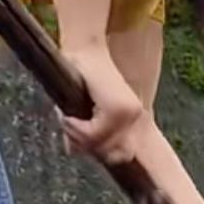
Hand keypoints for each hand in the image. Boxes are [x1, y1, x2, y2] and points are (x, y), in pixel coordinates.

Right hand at [59, 39, 146, 163]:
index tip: (75, 139)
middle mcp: (135, 117)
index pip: (120, 155)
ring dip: (79, 138)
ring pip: (101, 145)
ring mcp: (128, 113)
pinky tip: (69, 116)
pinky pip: (94, 134)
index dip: (93, 151)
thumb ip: (85, 134)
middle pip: (113, 155)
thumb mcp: (85, 110)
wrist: (84, 48)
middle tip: (71, 131)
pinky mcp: (116, 107)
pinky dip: (76, 129)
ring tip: (68, 121)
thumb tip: (74, 152)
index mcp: (133, 120)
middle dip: (88, 148)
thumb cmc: (79, 76)